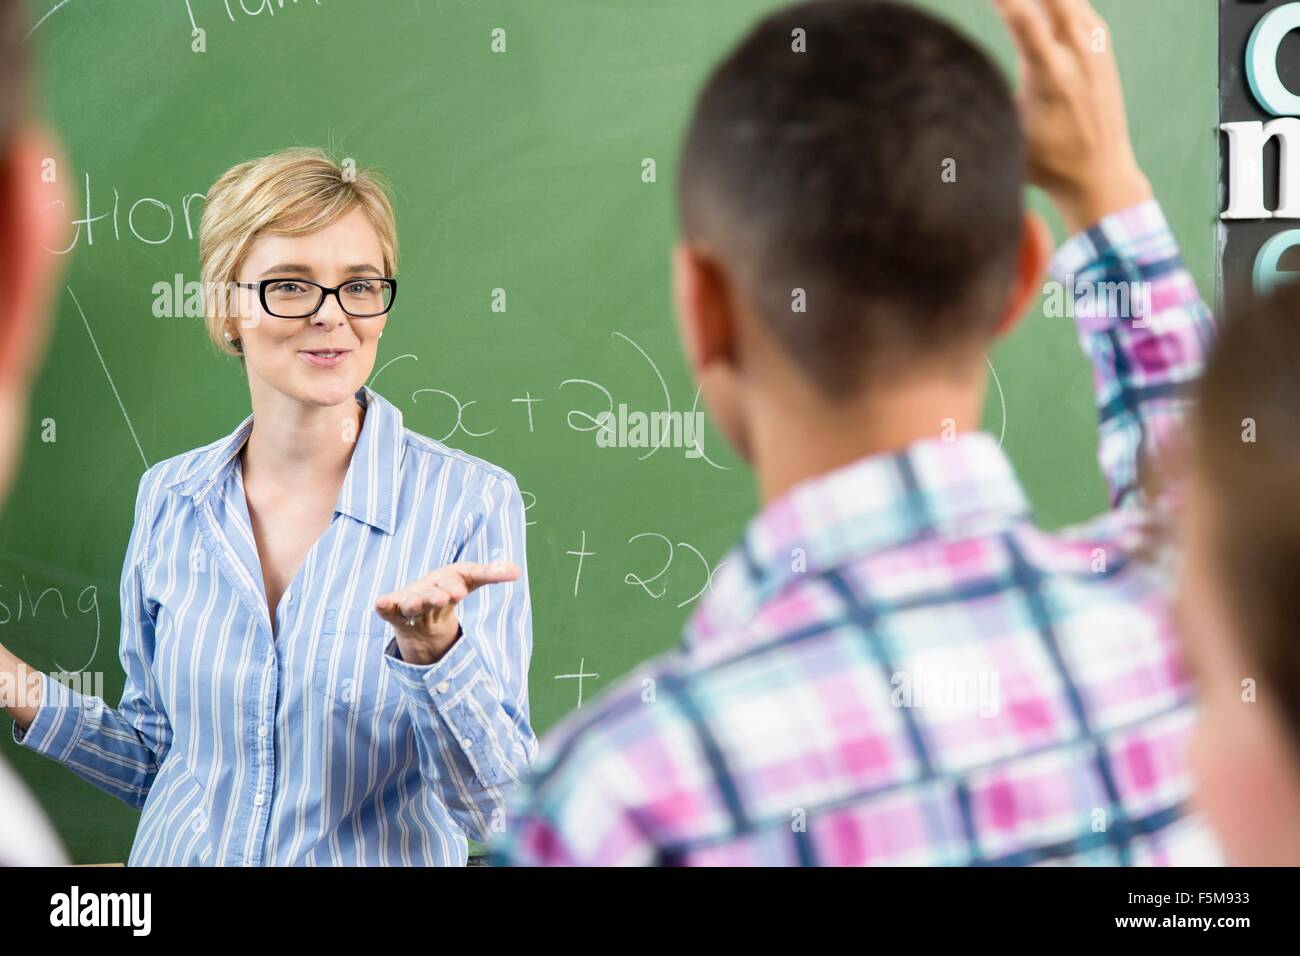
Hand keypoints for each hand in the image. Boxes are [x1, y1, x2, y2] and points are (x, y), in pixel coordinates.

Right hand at [375, 560, 520, 665]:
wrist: (422, 605)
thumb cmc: (448, 587)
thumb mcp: (469, 580)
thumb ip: (491, 574)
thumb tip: (517, 571)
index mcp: (450, 577)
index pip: (464, 576)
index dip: (463, 583)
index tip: (463, 590)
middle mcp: (430, 586)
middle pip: (435, 591)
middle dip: (439, 594)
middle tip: (448, 596)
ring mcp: (412, 598)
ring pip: (412, 603)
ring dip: (414, 603)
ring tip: (415, 604)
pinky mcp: (396, 613)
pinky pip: (389, 609)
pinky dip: (385, 605)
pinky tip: (381, 603)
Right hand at [993, 0, 1151, 232]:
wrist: (1101, 174)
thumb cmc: (1045, 163)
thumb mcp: (1009, 138)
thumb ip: (985, 108)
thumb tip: (937, 94)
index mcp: (1053, 79)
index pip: (1025, 21)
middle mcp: (1079, 56)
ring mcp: (1095, 48)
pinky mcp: (1102, 47)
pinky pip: (1079, 5)